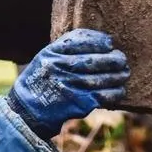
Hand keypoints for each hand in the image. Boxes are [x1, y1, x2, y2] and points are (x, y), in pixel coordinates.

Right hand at [6, 29, 129, 138]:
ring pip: (101, 79)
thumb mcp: (45, 57)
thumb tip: (100, 41)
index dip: (98, 42)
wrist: (27, 110)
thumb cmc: (41, 80)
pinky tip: (120, 89)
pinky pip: (102, 96)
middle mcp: (60, 69)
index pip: (79, 42)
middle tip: (122, 59)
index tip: (109, 43)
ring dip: (117, 76)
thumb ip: (66, 48)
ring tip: (125, 73)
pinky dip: (114, 92)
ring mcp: (70, 87)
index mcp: (51, 54)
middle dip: (112, 59)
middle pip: (93, 61)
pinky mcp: (78, 103)